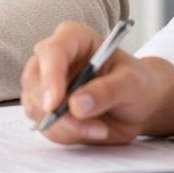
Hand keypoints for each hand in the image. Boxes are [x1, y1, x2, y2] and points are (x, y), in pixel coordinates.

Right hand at [20, 21, 173, 144]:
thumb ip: (108, 91)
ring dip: (67, 127)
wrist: (139, 105)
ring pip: (37, 108)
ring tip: (100, 128)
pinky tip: (91, 130)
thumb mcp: (133, 83)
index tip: (54, 105)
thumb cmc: (137, 84)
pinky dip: (67, 134)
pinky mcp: (46, 108)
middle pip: (35, 82)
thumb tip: (77, 105)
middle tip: (94, 127)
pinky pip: (46, 126)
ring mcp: (46, 83)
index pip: (52, 51)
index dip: (50, 77)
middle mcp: (54, 58)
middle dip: (58, 112)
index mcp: (74, 38)